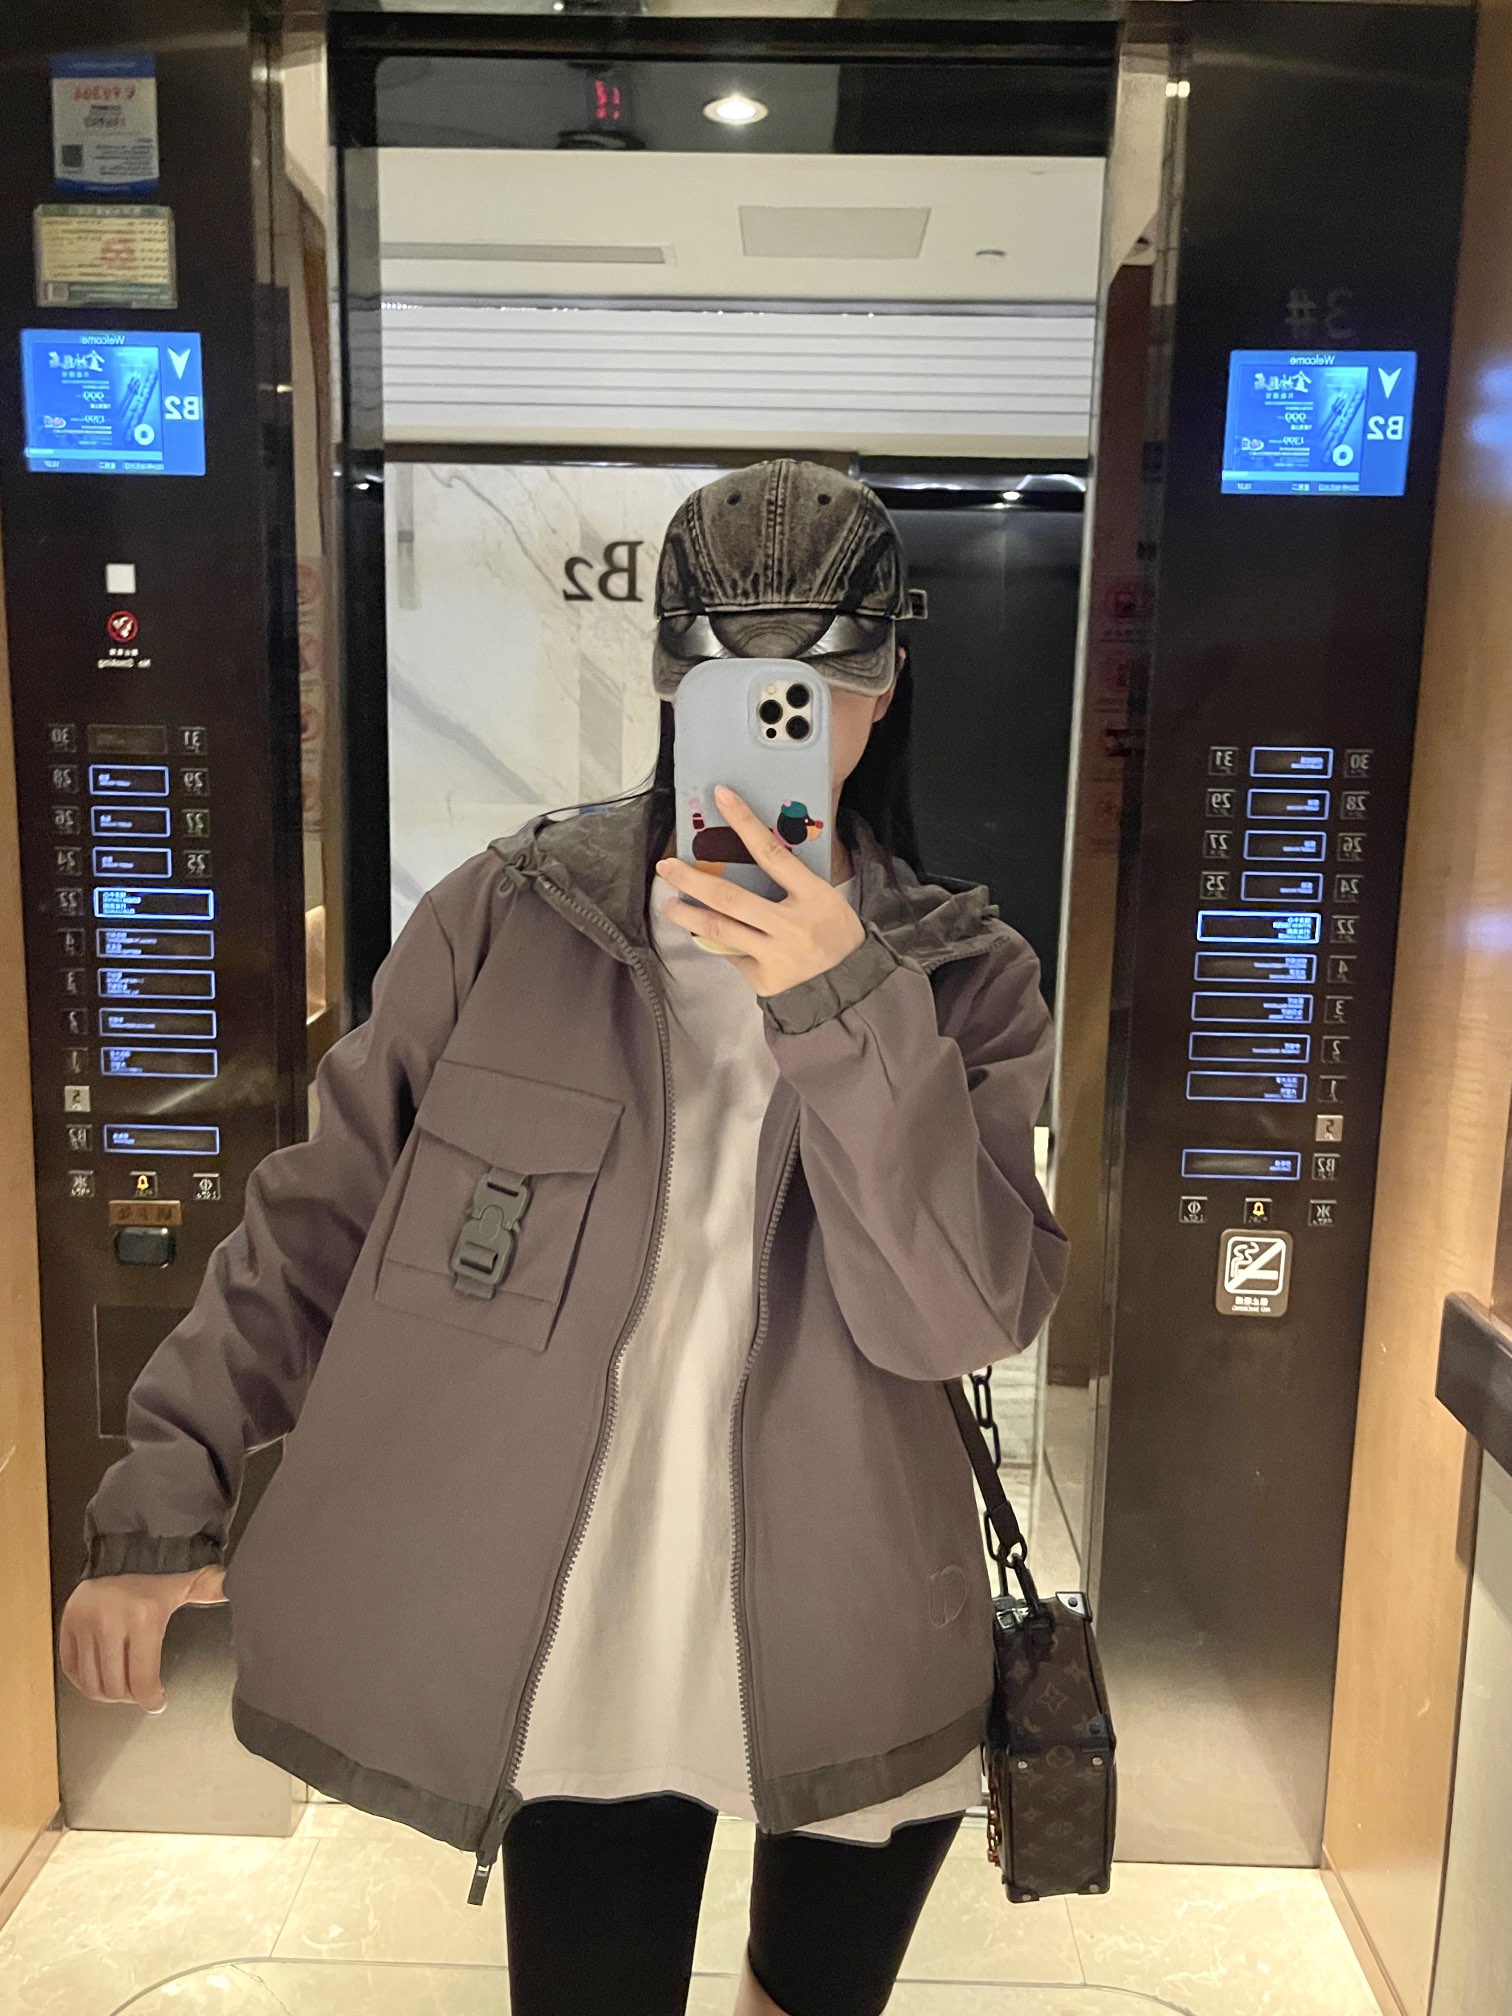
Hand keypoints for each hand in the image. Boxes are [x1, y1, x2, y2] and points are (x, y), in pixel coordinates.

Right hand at [59, 1563, 226, 1713]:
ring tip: (121, 1687)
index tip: (156, 1703)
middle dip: (129, 1697)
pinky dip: (85, 1682)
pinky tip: (101, 1678)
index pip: (142, 1679)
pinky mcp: (65, 1627)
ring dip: (107, 1694)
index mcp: (144, 1617)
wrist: (118, 1557)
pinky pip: (71, 1671)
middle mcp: (109, 1621)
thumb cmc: (154, 1583)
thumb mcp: (185, 1587)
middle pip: (114, 1687)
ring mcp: (83, 1625)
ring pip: (91, 1684)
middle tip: (138, 1693)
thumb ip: (212, 1589)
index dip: (151, 1699)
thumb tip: (241, 1586)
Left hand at [656, 785, 864, 996]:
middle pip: (731, 898)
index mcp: (814, 897)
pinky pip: (731, 954)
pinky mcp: (763, 979)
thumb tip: (747, 858)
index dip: (745, 823)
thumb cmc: (836, 935)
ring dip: (687, 915)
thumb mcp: (826, 899)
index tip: (721, 797)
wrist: (850, 986)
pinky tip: (707, 936)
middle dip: (692, 880)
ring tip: (667, 905)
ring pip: (720, 930)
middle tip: (666, 867)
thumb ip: (791, 882)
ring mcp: (775, 955)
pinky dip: (718, 943)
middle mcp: (792, 925)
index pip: (772, 854)